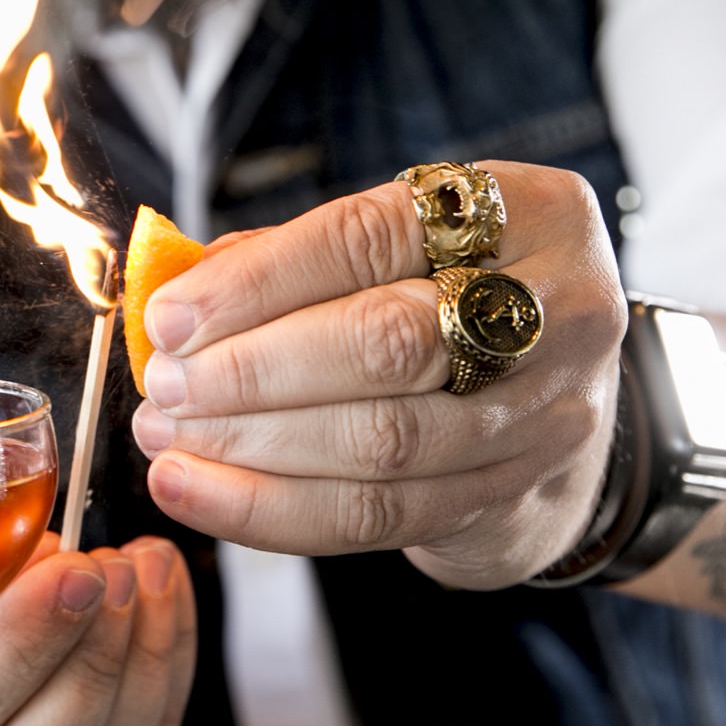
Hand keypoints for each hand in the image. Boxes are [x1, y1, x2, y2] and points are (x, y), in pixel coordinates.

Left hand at [131, 162, 626, 588]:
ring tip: (167, 441)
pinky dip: (271, 508)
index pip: (370, 238)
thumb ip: (289, 256)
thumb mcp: (395, 248)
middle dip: (252, 369)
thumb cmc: (443, 299)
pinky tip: (199, 492)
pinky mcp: (515, 496)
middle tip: (165, 386)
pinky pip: (378, 516)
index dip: (259, 279)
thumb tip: (170, 288)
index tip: (169, 316)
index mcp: (527, 210)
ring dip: (252, 446)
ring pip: (383, 440)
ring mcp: (549, 413)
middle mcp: (560, 307)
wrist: (549, 402)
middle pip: (387, 343)